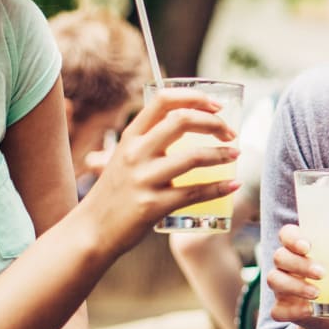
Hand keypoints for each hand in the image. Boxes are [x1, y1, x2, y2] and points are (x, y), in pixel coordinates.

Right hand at [77, 88, 238, 258]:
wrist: (92, 231)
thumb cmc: (115, 191)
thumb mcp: (124, 157)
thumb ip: (149, 140)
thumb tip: (188, 121)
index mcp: (131, 136)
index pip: (164, 100)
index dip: (195, 98)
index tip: (218, 105)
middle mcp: (135, 153)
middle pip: (183, 121)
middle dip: (215, 122)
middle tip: (231, 133)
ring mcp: (143, 179)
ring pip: (194, 157)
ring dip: (222, 155)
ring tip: (236, 155)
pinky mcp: (152, 206)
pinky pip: (195, 193)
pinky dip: (220, 188)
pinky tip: (234, 185)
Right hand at [268, 224, 328, 328]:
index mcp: (303, 247)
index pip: (287, 233)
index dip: (293, 237)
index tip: (309, 245)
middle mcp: (287, 264)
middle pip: (280, 256)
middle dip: (299, 263)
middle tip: (323, 273)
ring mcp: (283, 287)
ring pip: (275, 280)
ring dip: (294, 286)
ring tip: (318, 293)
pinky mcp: (284, 308)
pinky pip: (277, 309)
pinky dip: (290, 310)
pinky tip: (307, 311)